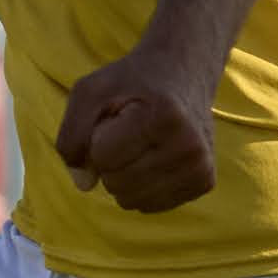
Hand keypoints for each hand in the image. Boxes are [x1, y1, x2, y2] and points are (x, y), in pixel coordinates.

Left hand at [55, 52, 217, 214]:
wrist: (184, 72)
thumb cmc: (132, 82)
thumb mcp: (91, 91)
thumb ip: (72, 135)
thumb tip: (84, 184)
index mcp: (164, 117)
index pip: (102, 156)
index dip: (97, 137)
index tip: (117, 115)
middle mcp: (189, 146)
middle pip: (115, 183)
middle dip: (110, 159)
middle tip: (129, 130)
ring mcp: (201, 167)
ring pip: (131, 200)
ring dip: (124, 175)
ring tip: (142, 143)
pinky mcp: (205, 182)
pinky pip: (150, 205)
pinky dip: (142, 186)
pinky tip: (155, 157)